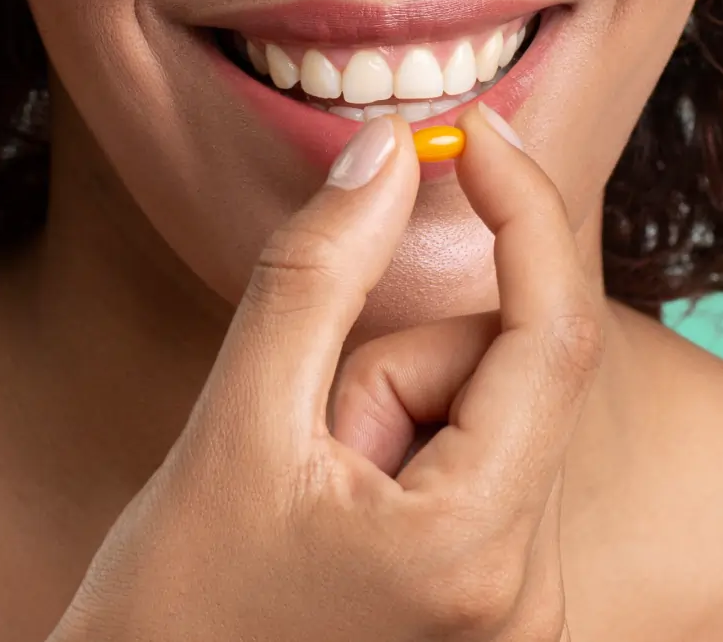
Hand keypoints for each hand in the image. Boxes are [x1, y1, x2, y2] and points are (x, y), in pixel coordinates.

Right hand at [48, 105, 602, 641]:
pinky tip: (338, 513)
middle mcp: (527, 596)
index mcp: (475, 552)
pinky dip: (408, 444)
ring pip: (486, 411)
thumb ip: (316, 272)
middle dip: (401, 357)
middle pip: (506, 372)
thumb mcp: (233, 424)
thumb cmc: (169, 613)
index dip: (522, 206)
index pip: (553, 330)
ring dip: (393, 408)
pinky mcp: (495, 606)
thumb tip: (391, 149)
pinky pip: (477, 456)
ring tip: (308, 492)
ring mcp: (517, 610)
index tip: (470, 129)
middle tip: (306, 433)